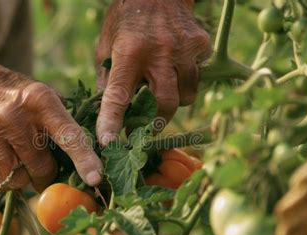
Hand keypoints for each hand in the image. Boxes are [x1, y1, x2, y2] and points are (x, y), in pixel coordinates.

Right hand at [0, 37, 102, 191]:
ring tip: (19, 156)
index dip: (84, 159)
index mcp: (41, 101)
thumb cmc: (20, 97)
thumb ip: (64, 124)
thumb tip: (89, 165)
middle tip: (45, 165)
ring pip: (20, 179)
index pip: (68, 135)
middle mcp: (16, 117)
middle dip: (47, 173)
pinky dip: (6, 180)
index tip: (95, 179)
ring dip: (25, 177)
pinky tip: (4, 159)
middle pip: (42, 167)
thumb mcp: (45, 96)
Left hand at [96, 0, 210, 144]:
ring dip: (173, 100)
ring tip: (163, 87)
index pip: (118, 95)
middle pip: (165, 103)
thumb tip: (109, 108)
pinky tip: (175, 66)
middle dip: (157, 119)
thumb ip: (107, 76)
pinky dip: (185, 80)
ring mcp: (183, 48)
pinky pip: (197, 76)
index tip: (108, 143)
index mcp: (128, 52)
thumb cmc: (126, 19)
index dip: (112, 122)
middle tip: (148, 121)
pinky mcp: (200, 44)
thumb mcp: (106, 43)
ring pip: (186, 95)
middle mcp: (158, 52)